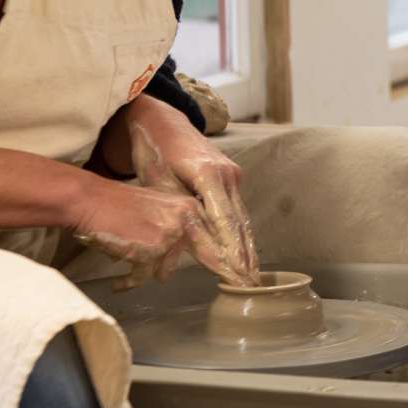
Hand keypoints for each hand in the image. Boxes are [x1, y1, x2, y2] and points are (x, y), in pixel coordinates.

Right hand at [68, 179, 233, 289]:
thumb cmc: (118, 209)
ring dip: (145, 271)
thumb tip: (187, 261)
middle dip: (229, 273)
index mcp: (190, 207)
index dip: (235, 261)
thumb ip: (178, 232)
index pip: (219, 238)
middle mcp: (187, 217)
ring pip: (165, 269)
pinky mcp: (153, 247)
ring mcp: (171, 232)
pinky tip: (120, 282)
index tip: (250, 279)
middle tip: (247, 286)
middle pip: (211, 256)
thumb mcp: (157, 212)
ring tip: (129, 270)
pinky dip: (130, 280)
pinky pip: (145, 275)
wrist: (91, 201)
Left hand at [129, 120, 258, 286]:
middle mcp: (228, 175)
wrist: (163, 122)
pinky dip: (241, 234)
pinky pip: (237, 211)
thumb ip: (178, 212)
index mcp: (209, 175)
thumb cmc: (155, 152)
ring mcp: (232, 176)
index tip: (236, 275)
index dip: (230, 251)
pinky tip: (247, 253)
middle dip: (244, 257)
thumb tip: (189, 244)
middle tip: (250, 284)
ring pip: (241, 219)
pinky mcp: (231, 179)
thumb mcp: (158, 183)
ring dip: (247, 248)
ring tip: (252, 276)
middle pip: (238, 223)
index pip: (223, 222)